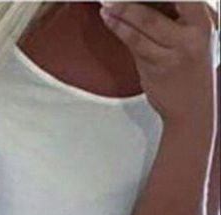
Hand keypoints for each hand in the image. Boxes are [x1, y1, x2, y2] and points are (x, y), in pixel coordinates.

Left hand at [100, 2, 217, 127]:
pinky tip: (111, 23)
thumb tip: (144, 4)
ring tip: (106, 8)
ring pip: (140, 30)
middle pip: (154, 15)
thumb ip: (177, 19)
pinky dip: (120, 32)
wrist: (193, 107)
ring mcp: (172, 54)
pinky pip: (134, 46)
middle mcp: (191, 37)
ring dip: (119, 17)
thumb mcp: (195, 37)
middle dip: (129, 4)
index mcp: (204, 22)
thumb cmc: (192, 69)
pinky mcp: (156, 69)